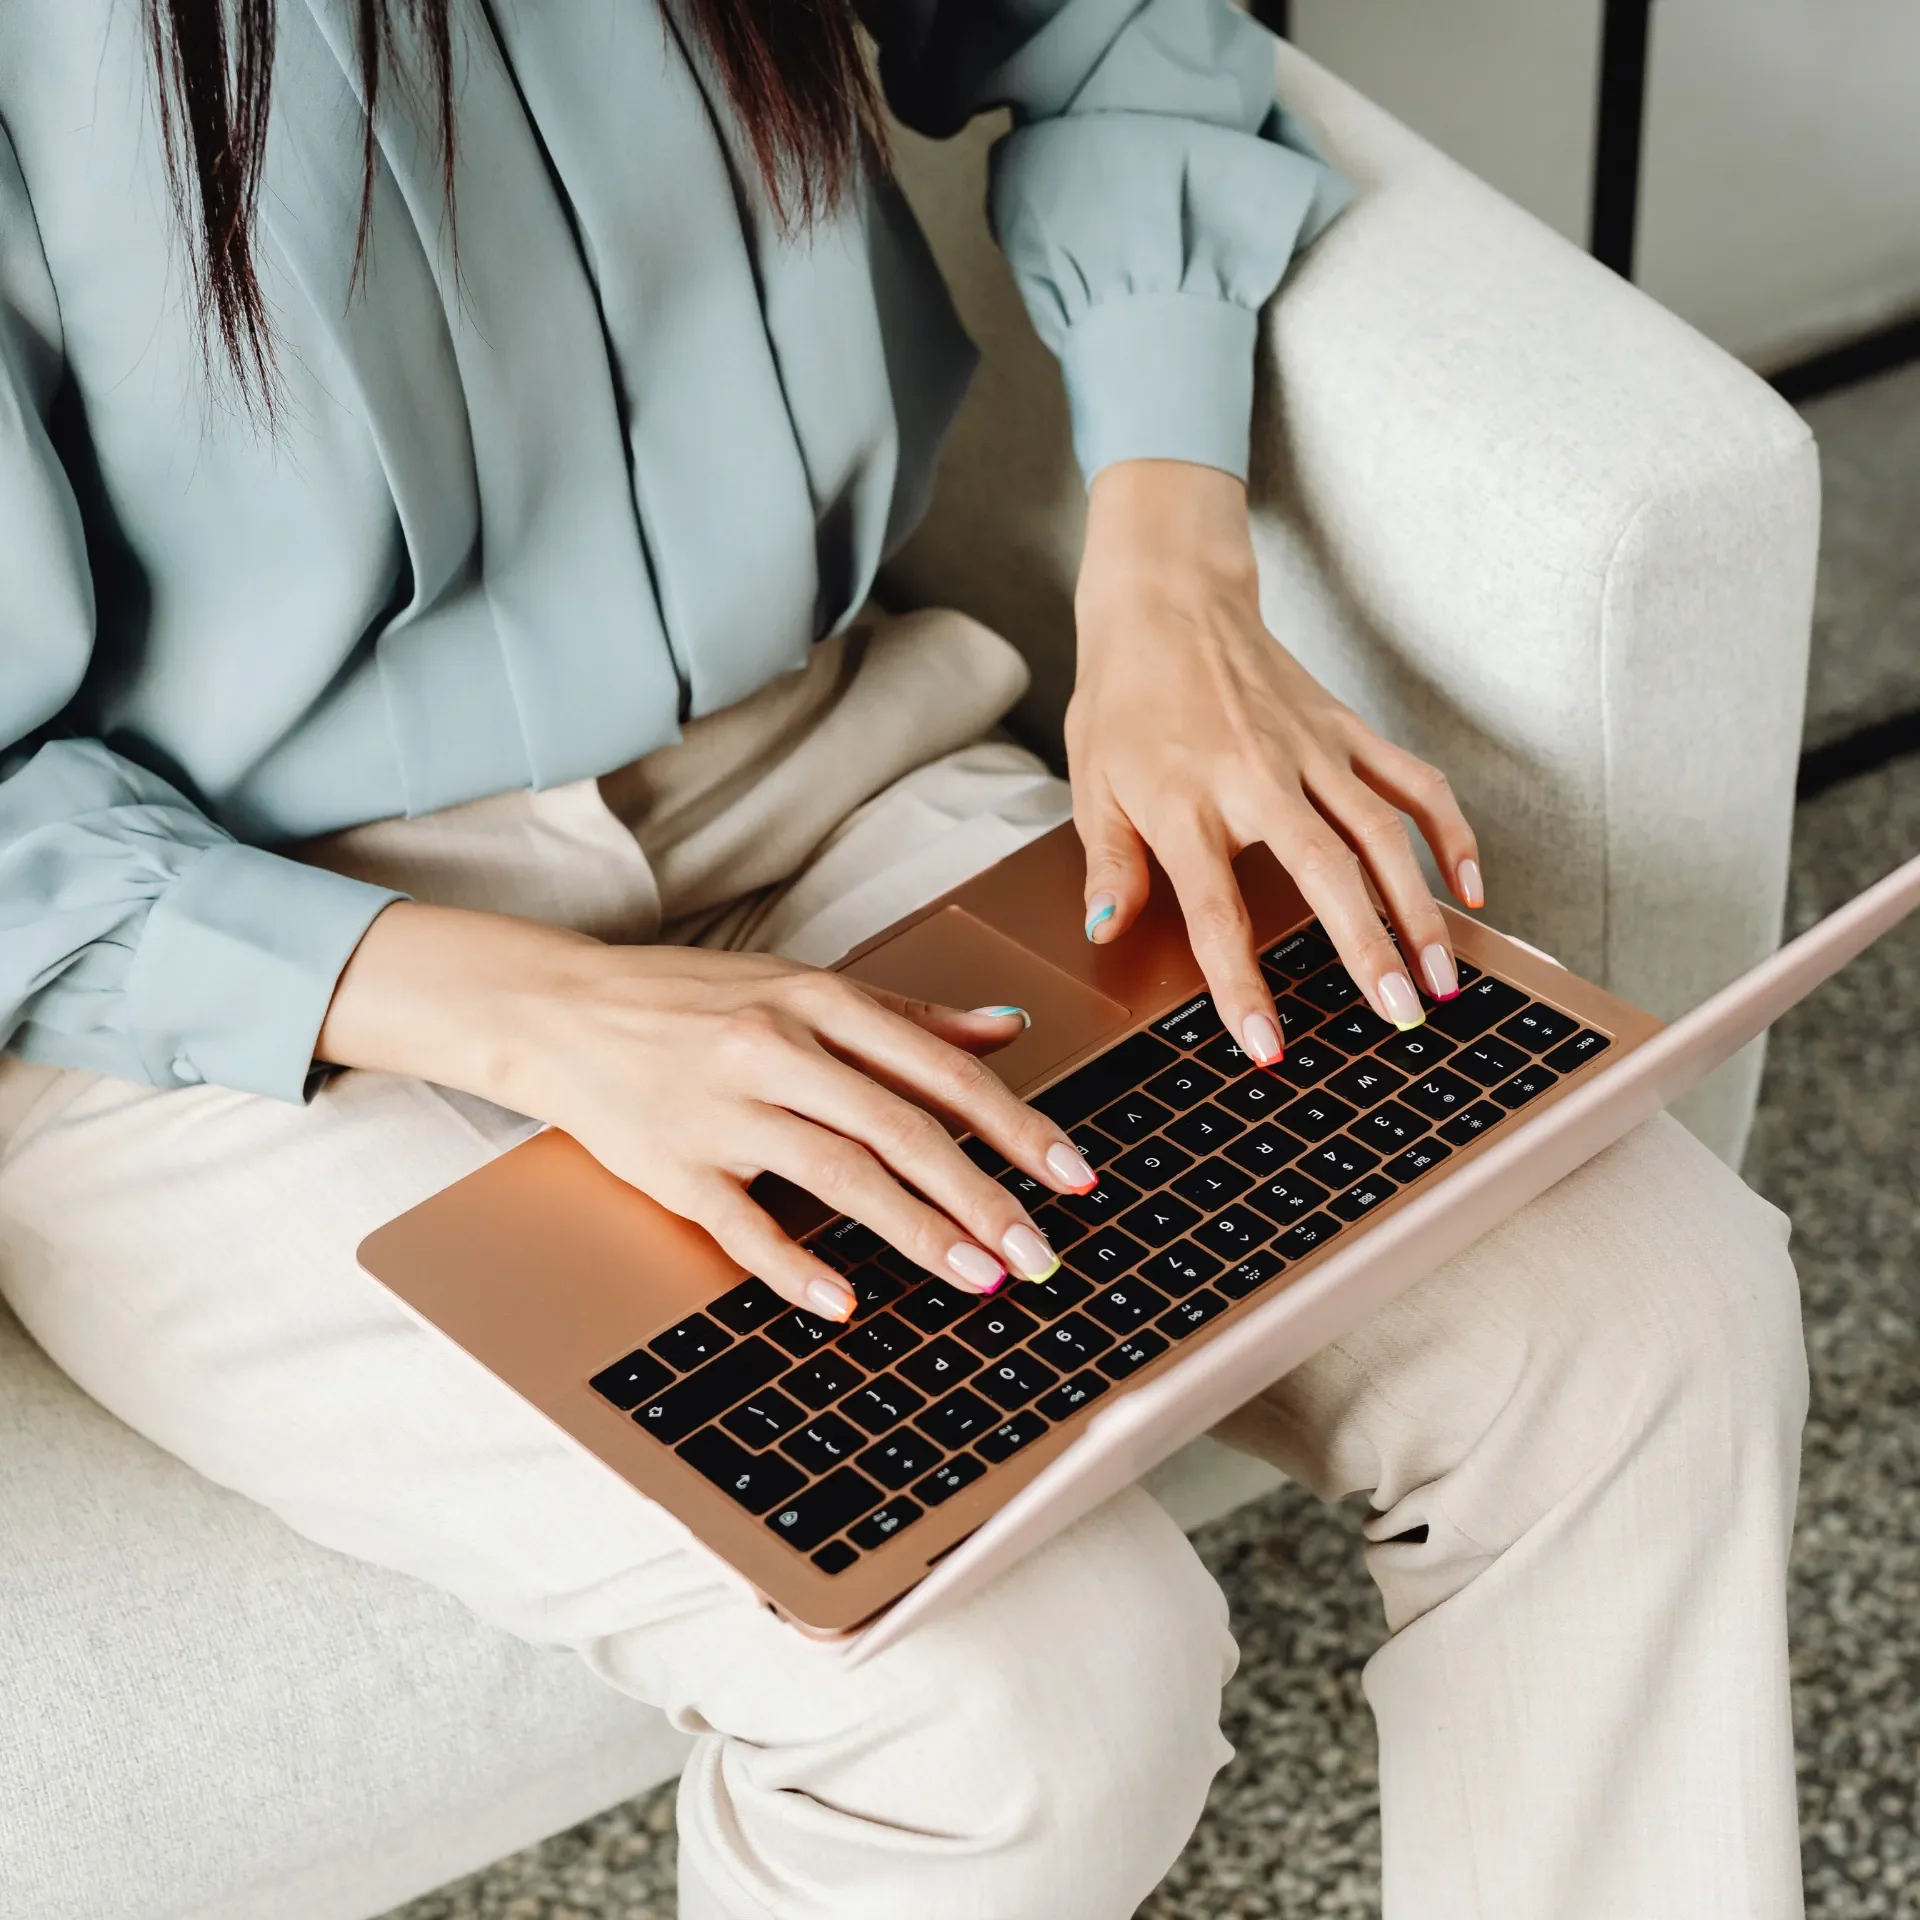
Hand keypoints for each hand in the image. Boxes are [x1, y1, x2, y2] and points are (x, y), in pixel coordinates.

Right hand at [317, 906, 1095, 1318]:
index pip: (938, 1067)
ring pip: (837, 1173)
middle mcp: (776, 1047)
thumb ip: (906, 1015)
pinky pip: (741, 1224)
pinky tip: (844, 1301)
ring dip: (916, 1231)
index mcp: (816, 999)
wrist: (560, 1008)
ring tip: (978, 1278)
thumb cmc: (690, 999)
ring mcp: (721, 1107)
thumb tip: (1006, 1029)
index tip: (1072, 1174)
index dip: (1014, 1124)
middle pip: (900, 1127)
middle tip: (1040, 1252)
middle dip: (983, 1194)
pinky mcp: (670, 1165)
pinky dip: (793, 1264)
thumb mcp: (799, 986)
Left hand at [1068, 460, 1483, 1061]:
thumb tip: (1105, 932)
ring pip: (1383, 835)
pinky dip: (1449, 832)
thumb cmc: (1124, 698)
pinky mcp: (1346, 729)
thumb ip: (1109, 864)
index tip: (1268, 1046)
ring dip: (1420, 910)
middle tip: (1401, 1018)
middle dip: (1368, 952)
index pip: (1217, 912)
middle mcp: (1258, 777)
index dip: (1242, 985)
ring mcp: (1312, 750)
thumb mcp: (1092, 785)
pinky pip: (1412, 781)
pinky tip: (1471, 886)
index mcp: (1186, 802)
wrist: (1167, 601)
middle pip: (1326, 875)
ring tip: (1443, 978)